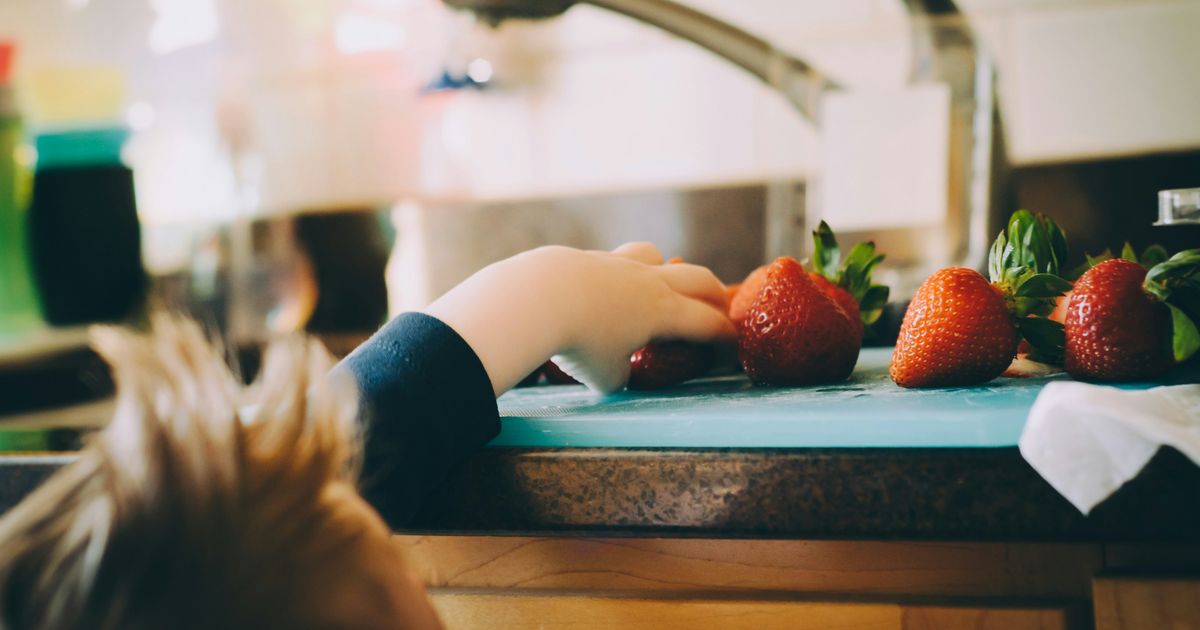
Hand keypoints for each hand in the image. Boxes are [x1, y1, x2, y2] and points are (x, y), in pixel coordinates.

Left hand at [424, 243, 734, 394]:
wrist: (537, 299)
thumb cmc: (578, 343)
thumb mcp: (606, 377)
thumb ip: (620, 374)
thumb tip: (617, 370)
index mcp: (665, 312)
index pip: (708, 323)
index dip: (726, 337)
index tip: (733, 345)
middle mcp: (649, 282)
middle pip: (697, 279)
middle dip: (714, 294)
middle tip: (719, 307)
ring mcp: (618, 264)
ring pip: (656, 256)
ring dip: (667, 269)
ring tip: (662, 285)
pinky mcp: (589, 258)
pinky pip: (617, 260)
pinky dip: (623, 273)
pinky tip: (607, 289)